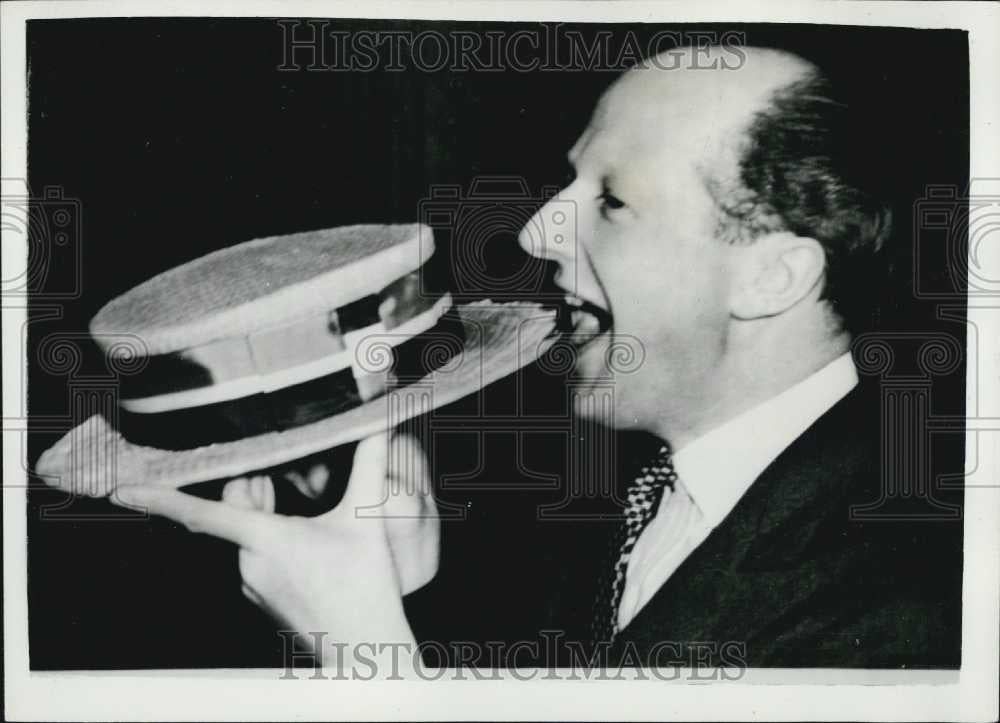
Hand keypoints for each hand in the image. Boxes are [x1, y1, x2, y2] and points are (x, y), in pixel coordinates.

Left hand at [112, 433, 437, 669]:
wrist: (366, 644)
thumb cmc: (365, 586)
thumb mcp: (365, 517)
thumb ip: (369, 463)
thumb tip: (376, 423)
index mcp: (265, 540)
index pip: (200, 513)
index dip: (158, 498)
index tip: (120, 490)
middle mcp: (248, 564)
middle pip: (233, 510)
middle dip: (249, 484)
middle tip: (272, 461)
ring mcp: (253, 584)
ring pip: (244, 534)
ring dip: (261, 510)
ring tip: (290, 491)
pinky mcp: (262, 598)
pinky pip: (253, 557)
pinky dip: (266, 535)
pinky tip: (298, 532)